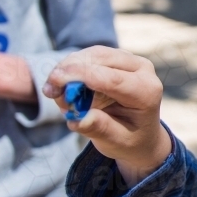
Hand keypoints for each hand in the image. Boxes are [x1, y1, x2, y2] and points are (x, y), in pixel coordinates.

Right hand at [43, 46, 170, 186]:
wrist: (140, 134)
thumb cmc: (129, 139)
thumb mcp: (117, 141)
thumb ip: (99, 128)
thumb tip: (77, 120)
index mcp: (147, 91)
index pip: (112, 78)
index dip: (81, 76)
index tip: (55, 80)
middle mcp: (142, 69)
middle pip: (100, 59)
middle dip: (70, 70)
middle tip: (49, 91)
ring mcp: (130, 60)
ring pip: (91, 54)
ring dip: (68, 69)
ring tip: (56, 94)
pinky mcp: (116, 57)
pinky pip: (88, 56)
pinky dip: (71, 68)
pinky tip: (63, 86)